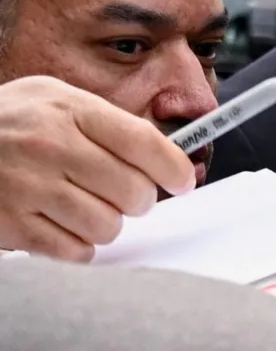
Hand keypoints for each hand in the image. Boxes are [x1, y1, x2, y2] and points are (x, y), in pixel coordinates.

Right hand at [0, 75, 195, 260]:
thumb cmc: (9, 123)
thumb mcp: (53, 100)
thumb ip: (105, 123)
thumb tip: (165, 156)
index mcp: (69, 110)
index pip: (143, 142)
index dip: (174, 168)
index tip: (183, 181)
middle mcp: (50, 147)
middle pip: (133, 191)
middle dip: (139, 200)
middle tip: (127, 196)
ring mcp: (28, 187)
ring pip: (108, 226)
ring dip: (107, 223)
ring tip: (88, 208)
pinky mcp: (11, 224)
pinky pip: (75, 251)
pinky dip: (79, 246)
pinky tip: (65, 226)